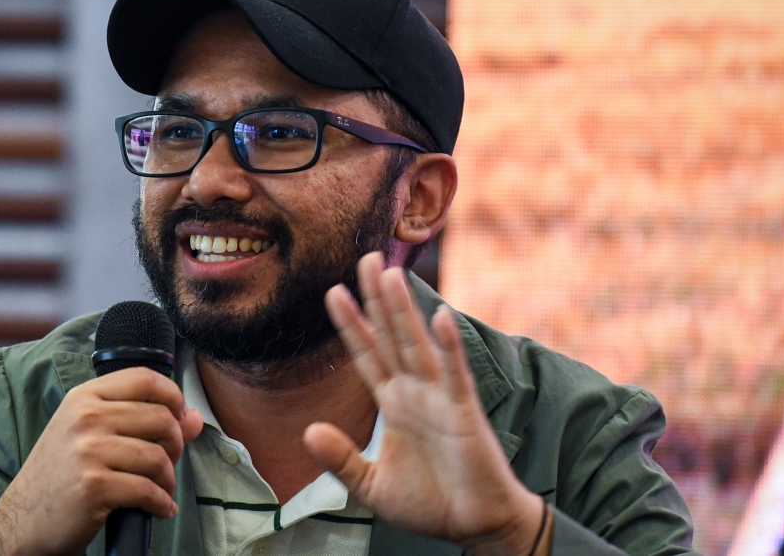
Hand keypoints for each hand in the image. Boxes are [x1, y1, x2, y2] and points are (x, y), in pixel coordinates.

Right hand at [0, 367, 203, 555]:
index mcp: (85, 397)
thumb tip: (194, 417)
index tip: (180, 417)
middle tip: (167, 463)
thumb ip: (144, 421)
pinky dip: (161, 503)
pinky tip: (159, 508)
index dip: (173, 396)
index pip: (145, 378)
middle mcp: (85, 417)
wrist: (22, 520)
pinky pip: (148, 490)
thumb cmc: (61, 474)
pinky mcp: (93, 486)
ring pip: (158, 457)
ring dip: (169, 479)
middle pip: (161, 418)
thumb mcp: (93, 435)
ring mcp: (88, 450)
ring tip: (161, 489)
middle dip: (175, 445)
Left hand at [305, 252, 546, 555]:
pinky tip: (439, 316)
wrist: (475, 526)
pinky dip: (448, 346)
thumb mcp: (371, 486)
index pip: (367, 354)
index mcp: (394, 402)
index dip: (351, 324)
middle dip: (377, 298)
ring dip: (403, 310)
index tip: (332, 291)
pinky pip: (455, 374)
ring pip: (417, 345)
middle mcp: (415, 391)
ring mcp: (439, 397)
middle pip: (391, 335)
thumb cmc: (430, 503)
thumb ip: (341, 459)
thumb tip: (308, 432)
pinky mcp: (463, 412)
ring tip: (390, 274)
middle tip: (366, 257)